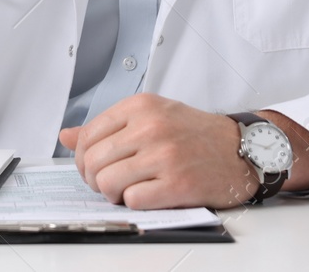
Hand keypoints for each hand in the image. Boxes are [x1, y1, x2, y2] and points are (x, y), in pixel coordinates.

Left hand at [58, 94, 258, 208]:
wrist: (242, 149)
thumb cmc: (195, 134)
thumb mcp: (151, 116)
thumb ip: (108, 126)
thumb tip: (66, 136)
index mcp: (140, 106)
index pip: (88, 135)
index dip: (82, 158)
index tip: (91, 168)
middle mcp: (150, 127)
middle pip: (93, 161)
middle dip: (93, 179)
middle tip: (106, 184)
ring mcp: (164, 155)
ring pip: (107, 182)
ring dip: (111, 193)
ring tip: (125, 191)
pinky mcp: (177, 184)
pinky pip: (132, 200)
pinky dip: (133, 203)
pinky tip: (145, 196)